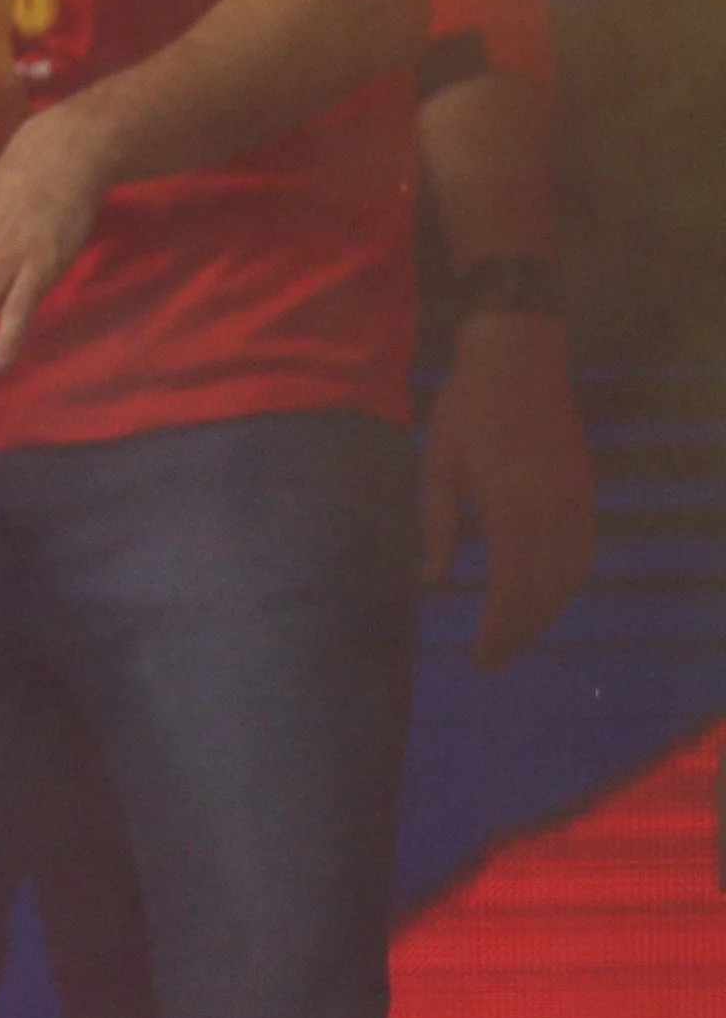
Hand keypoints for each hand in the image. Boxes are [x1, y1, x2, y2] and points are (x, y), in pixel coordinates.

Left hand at [424, 310, 597, 669]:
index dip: (498, 628)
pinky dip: (567, 581)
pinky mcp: (586, 490)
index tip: (480, 657)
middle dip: (521, 629)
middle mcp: (551, 510)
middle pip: (544, 590)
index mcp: (509, 506)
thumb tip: (432, 579)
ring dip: (546, 610)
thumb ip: (437, 524)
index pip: (509, 586)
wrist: (517, 359)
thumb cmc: (466, 409)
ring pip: (570, 575)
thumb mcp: (437, 464)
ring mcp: (576, 500)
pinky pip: (584, 550)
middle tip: (493, 658)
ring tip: (516, 633)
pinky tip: (547, 594)